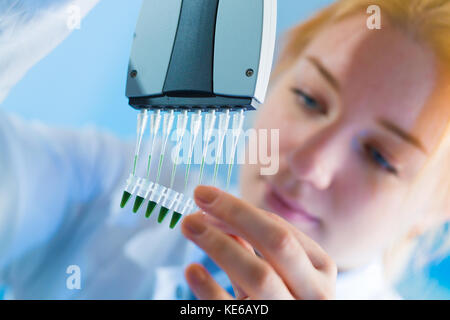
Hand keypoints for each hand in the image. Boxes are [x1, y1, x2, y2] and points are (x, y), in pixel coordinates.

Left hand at [181, 185, 336, 299]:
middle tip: (199, 196)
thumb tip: (216, 212)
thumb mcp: (279, 273)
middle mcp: (314, 292)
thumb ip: (256, 246)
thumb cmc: (280, 299)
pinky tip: (192, 270)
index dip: (240, 210)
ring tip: (190, 225)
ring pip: (259, 275)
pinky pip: (232, 310)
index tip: (207, 196)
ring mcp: (290, 314)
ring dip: (220, 244)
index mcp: (320, 268)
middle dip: (235, 214)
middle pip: (277, 243)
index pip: (280, 228)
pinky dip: (210, 289)